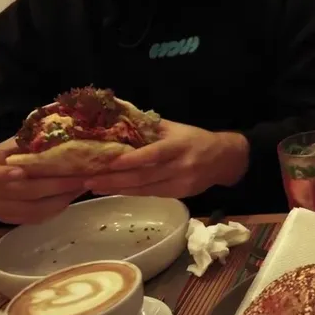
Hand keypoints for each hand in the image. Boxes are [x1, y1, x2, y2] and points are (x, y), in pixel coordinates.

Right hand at [0, 139, 86, 224]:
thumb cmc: (6, 156)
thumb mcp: (11, 145)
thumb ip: (27, 142)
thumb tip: (57, 136)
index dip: (4, 175)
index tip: (22, 171)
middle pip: (21, 192)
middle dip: (53, 186)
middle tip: (79, 178)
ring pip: (32, 209)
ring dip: (60, 199)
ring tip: (81, 187)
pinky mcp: (11, 220)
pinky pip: (36, 218)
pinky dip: (56, 208)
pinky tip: (70, 196)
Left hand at [83, 120, 249, 198]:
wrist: (225, 159)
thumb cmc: (195, 139)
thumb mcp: (175, 128)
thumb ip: (149, 127)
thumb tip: (119, 119)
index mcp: (179, 146)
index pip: (154, 154)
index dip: (132, 160)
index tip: (110, 162)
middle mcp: (180, 167)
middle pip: (144, 177)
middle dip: (115, 180)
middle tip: (90, 180)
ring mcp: (181, 183)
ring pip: (145, 189)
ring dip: (119, 189)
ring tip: (96, 186)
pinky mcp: (181, 195)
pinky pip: (152, 194)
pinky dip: (132, 192)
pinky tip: (116, 190)